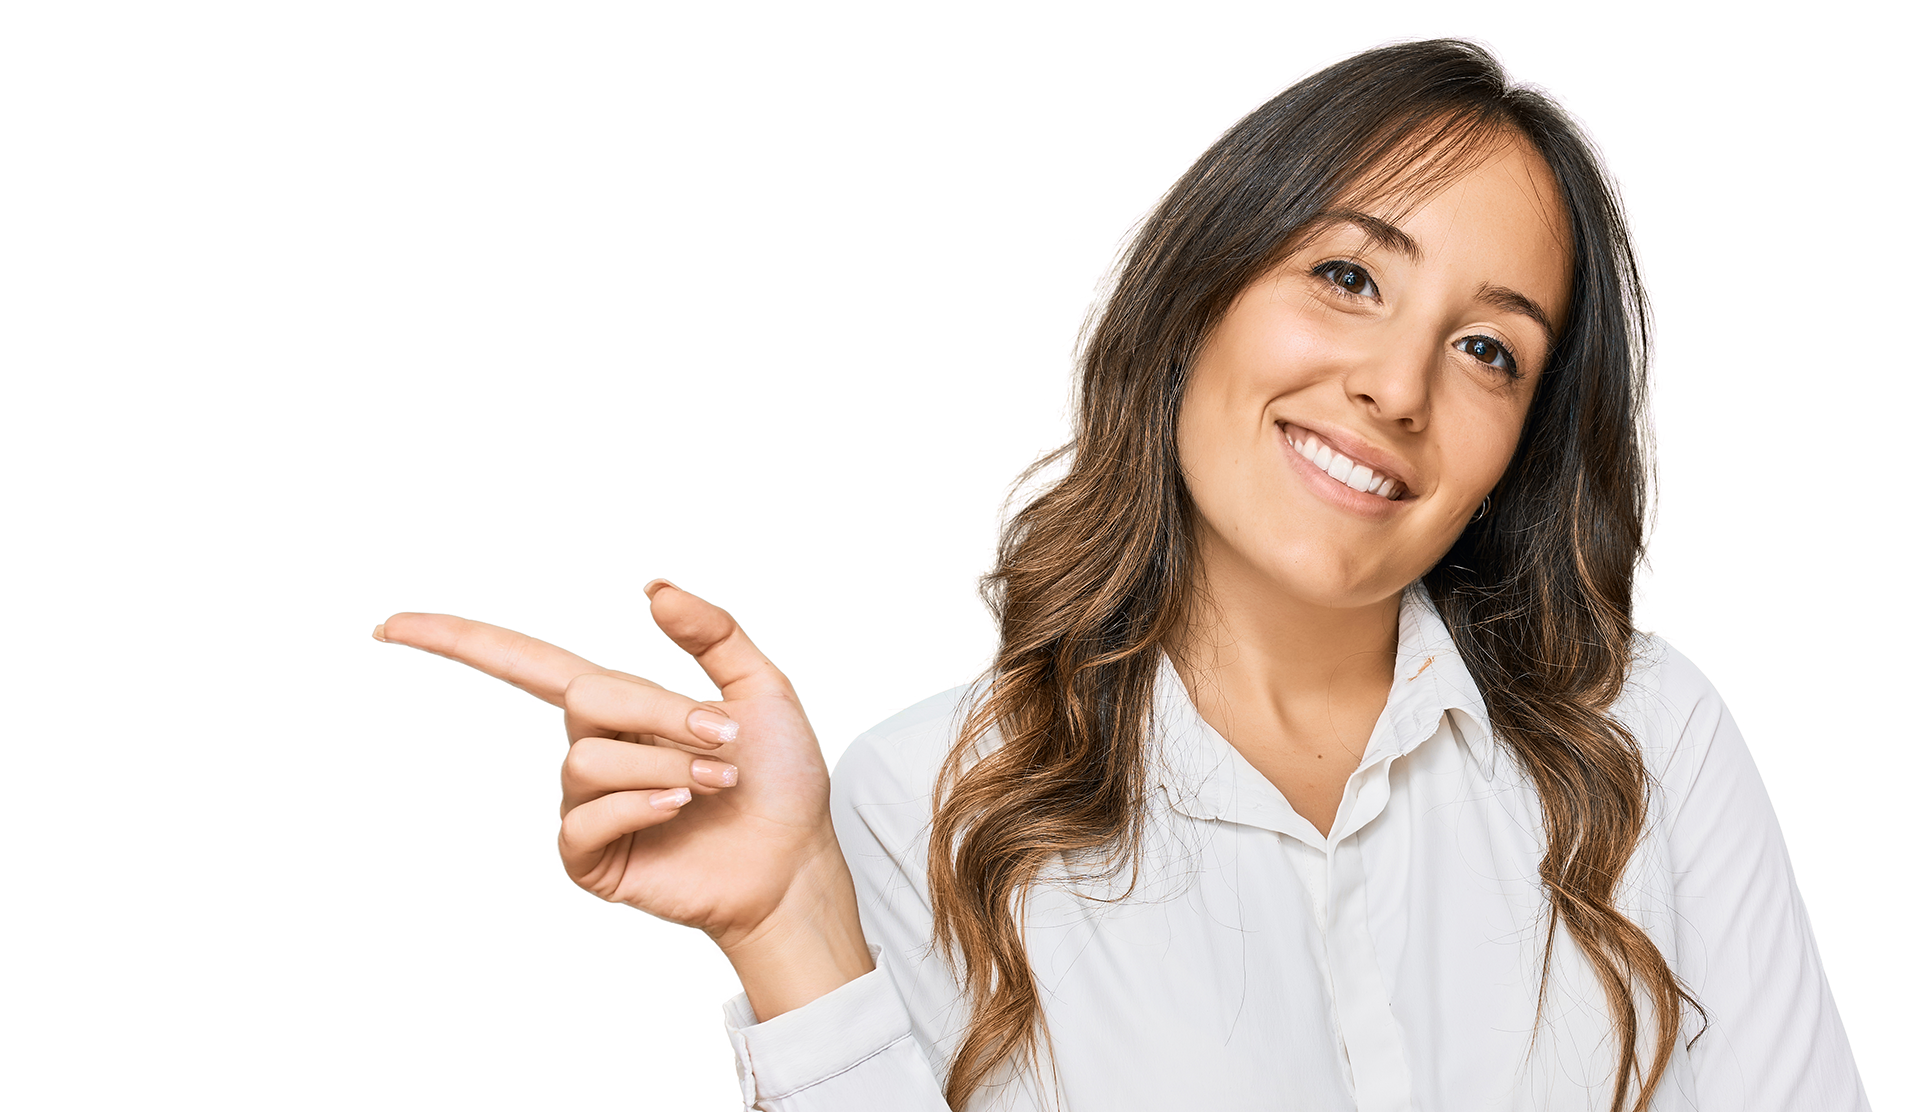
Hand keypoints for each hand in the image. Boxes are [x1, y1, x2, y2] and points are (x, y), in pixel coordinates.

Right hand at [375, 580, 871, 1018]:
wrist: (794, 863)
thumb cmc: (779, 778)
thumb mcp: (760, 688)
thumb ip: (711, 632)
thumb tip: (651, 585)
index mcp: (618, 704)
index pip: (522, 661)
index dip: (456, 640)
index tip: (388, 624)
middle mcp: (591, 748)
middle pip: (582, 696)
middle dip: (658, 712)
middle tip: (726, 737)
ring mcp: (585, 806)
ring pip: (589, 759)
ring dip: (665, 762)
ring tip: (717, 781)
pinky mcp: (589, 858)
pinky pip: (584, 818)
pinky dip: (638, 804)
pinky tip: (680, 806)